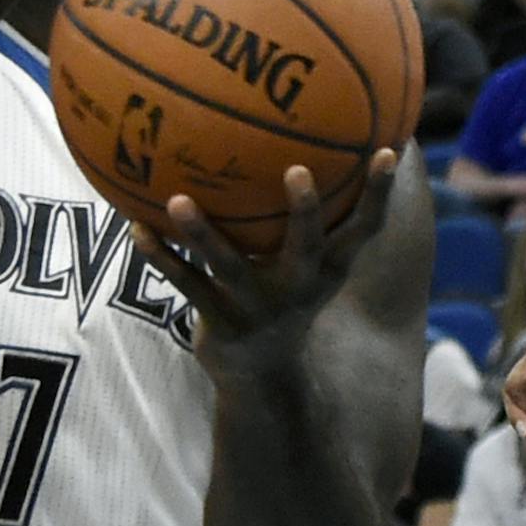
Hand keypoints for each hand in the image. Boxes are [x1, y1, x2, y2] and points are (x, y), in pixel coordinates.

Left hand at [128, 151, 400, 379]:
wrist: (262, 375)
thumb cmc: (284, 297)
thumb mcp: (309, 266)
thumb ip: (309, 217)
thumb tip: (314, 149)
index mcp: (326, 270)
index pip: (364, 228)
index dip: (379, 194)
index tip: (389, 150)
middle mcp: (298, 286)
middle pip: (307, 246)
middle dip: (304, 211)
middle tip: (297, 170)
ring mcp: (257, 306)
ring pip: (229, 265)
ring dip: (202, 233)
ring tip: (177, 199)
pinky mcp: (220, 322)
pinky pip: (186, 283)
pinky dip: (161, 256)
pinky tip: (136, 226)